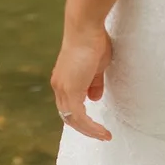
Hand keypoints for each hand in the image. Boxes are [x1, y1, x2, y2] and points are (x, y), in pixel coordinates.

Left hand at [50, 23, 112, 140]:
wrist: (85, 29)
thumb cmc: (93, 42)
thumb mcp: (96, 67)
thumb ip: (94, 83)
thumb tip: (94, 98)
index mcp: (63, 80)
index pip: (68, 106)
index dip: (81, 117)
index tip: (95, 124)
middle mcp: (59, 87)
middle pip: (68, 116)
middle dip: (85, 128)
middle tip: (100, 135)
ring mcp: (63, 89)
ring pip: (73, 120)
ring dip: (90, 131)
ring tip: (104, 136)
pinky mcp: (71, 91)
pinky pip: (80, 118)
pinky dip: (91, 127)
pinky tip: (102, 132)